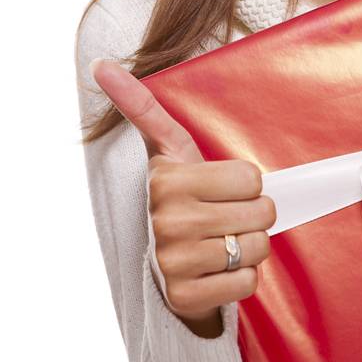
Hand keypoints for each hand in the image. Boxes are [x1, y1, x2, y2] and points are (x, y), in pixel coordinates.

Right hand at [89, 58, 274, 337]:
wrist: (161, 263)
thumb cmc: (177, 198)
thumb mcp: (166, 150)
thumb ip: (141, 106)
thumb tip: (100, 64)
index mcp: (167, 181)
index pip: (252, 177)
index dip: (245, 184)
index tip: (219, 189)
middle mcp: (167, 222)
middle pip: (261, 212)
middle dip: (253, 216)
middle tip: (226, 218)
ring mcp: (174, 262)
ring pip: (257, 249)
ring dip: (250, 248)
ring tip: (223, 242)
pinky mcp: (186, 297)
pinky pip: (246, 284)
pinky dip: (240, 279)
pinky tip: (218, 270)